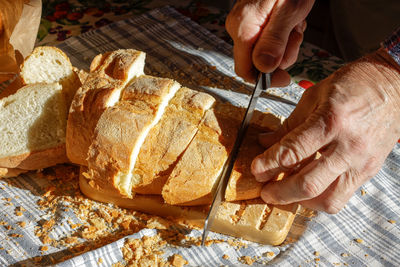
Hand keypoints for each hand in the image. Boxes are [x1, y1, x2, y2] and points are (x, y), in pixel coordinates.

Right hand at [225, 0, 313, 83]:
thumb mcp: (290, 11)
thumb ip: (275, 40)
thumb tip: (264, 68)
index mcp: (243, 27)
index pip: (245, 69)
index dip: (265, 79)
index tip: (285, 79)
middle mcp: (239, 28)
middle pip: (257, 63)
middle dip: (281, 56)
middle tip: (295, 35)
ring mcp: (245, 27)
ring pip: (265, 54)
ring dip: (286, 45)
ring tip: (294, 24)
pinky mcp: (253, 25)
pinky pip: (268, 43)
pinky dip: (284, 37)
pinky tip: (291, 22)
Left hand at [251, 49, 399, 212]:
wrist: (394, 86)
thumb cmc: (354, 85)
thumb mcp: (314, 96)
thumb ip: (288, 125)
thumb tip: (265, 142)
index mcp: (332, 120)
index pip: (293, 151)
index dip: (269, 164)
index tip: (255, 170)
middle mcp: (348, 145)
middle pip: (309, 183)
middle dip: (280, 193)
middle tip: (265, 191)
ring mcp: (361, 162)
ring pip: (328, 199)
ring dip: (301, 201)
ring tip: (285, 193)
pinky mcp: (368, 171)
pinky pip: (342, 196)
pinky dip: (320, 198)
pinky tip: (307, 190)